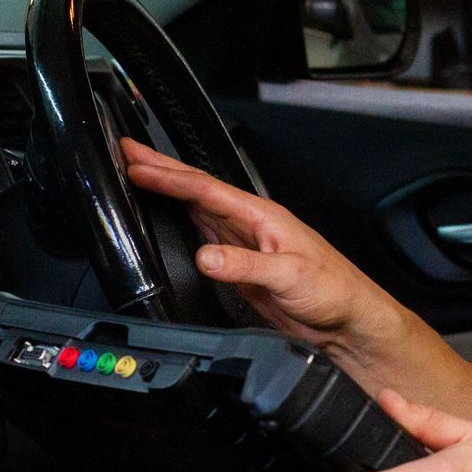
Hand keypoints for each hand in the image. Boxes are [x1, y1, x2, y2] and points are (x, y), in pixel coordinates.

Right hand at [120, 137, 411, 359]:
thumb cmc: (334, 290)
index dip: (169, 176)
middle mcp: (250, 224)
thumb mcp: (290, 275)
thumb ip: (246, 265)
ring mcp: (244, 243)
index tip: (135, 163)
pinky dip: (178, 221)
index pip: (206, 189)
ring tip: (137, 174)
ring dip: (166, 191)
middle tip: (124, 150)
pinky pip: (202, 235)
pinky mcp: (240, 266)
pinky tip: (166, 216)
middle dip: (160, 169)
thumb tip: (205, 255)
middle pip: (197, 190)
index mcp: (262, 216)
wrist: (347, 321)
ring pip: (197, 208)